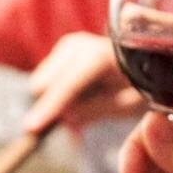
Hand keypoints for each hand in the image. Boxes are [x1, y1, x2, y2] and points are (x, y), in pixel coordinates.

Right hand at [23, 32, 144, 133]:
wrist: (141, 60)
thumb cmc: (137, 84)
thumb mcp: (128, 104)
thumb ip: (96, 110)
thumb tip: (64, 116)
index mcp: (102, 56)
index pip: (69, 83)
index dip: (50, 106)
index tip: (31, 128)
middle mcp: (80, 44)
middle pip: (44, 82)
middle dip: (52, 107)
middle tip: (75, 127)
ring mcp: (68, 45)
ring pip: (40, 84)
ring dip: (54, 103)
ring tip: (86, 107)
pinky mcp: (60, 51)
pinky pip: (43, 83)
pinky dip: (56, 97)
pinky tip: (81, 96)